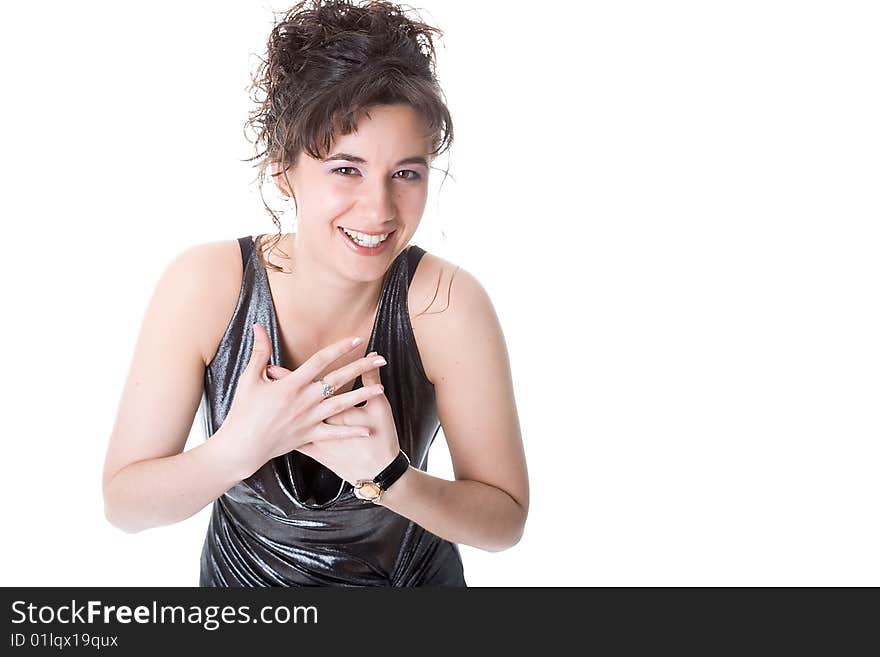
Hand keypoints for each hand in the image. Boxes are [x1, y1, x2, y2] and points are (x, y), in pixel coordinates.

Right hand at [219, 323, 386, 477]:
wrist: (241, 446)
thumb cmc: (243, 411)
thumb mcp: (248, 378)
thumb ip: (259, 352)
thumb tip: (258, 326)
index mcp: (291, 384)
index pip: (320, 360)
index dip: (339, 348)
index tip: (357, 339)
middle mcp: (303, 400)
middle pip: (338, 380)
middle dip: (361, 368)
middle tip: (380, 359)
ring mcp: (308, 419)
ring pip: (341, 405)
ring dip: (362, 396)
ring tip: (381, 389)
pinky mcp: (309, 436)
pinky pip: (334, 433)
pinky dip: (351, 431)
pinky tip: (368, 428)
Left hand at [267, 351, 400, 485]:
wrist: (375, 472)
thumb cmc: (381, 437)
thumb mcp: (379, 406)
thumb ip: (371, 377)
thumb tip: (372, 355)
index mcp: (331, 404)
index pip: (310, 379)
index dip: (293, 369)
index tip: (278, 362)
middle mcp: (318, 417)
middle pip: (295, 395)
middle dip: (279, 382)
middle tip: (265, 371)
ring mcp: (313, 435)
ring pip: (290, 415)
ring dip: (278, 404)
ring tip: (266, 395)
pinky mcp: (312, 450)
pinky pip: (291, 438)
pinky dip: (281, 430)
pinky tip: (274, 425)